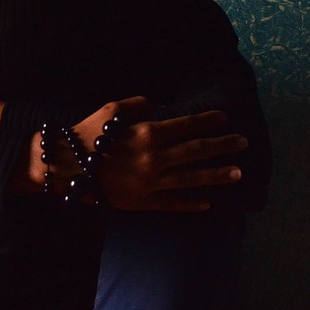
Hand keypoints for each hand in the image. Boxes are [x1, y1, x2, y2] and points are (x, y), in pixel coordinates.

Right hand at [70, 97, 247, 211]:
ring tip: (238, 173)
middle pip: (196, 151)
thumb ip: (139, 106)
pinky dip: (191, 203)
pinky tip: (208, 203)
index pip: (187, 125)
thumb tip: (158, 107)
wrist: (66, 167)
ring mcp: (151, 183)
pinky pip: (173, 203)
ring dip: (217, 175)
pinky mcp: (143, 202)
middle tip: (243, 143)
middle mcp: (155, 158)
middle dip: (223, 146)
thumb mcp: (112, 109)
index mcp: (149, 133)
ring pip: (192, 179)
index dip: (207, 121)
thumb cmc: (87, 134)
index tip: (224, 118)